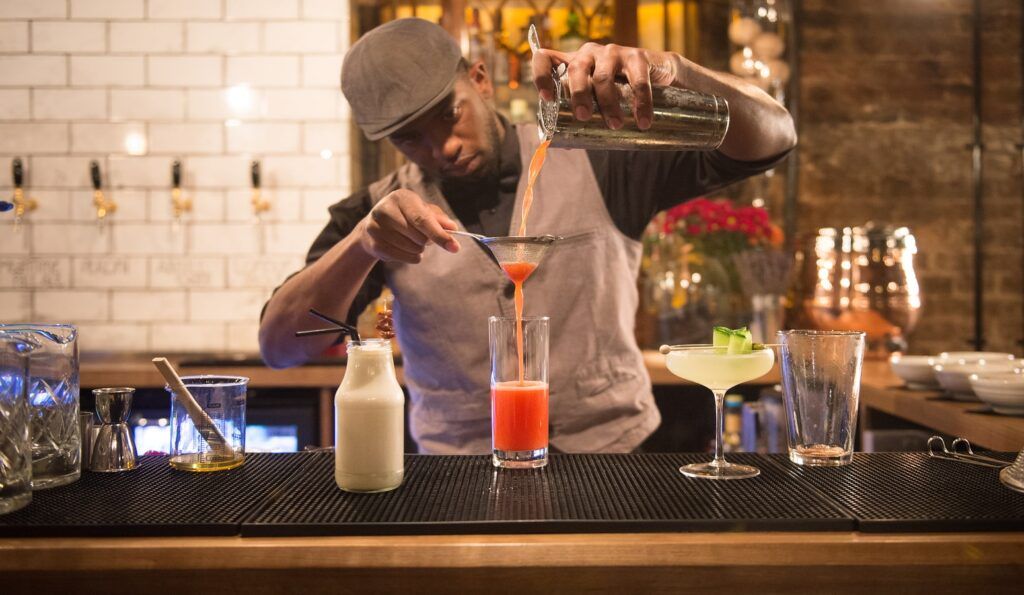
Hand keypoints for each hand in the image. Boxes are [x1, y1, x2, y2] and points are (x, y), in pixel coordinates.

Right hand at [358, 189, 458, 263]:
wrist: (373, 228)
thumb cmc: (405, 217)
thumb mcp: (423, 212)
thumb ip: (439, 219)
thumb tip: (452, 228)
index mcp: (402, 197)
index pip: (423, 219)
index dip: (439, 235)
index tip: (455, 247)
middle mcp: (386, 209)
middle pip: (418, 236)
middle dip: (426, 241)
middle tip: (422, 237)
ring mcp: (376, 226)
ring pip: (411, 248)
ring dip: (418, 250)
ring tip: (411, 241)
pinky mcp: (373, 243)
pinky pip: (401, 257)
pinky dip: (410, 257)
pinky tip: (404, 250)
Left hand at [532, 43, 675, 130]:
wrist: (659, 76)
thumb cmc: (619, 91)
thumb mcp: (597, 100)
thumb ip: (584, 119)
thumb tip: (568, 147)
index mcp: (573, 64)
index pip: (546, 58)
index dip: (541, 75)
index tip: (547, 97)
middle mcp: (589, 54)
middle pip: (575, 69)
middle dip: (578, 94)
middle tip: (583, 116)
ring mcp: (613, 52)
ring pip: (603, 76)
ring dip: (607, 103)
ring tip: (614, 125)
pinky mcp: (637, 56)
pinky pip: (637, 81)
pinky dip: (641, 103)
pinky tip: (642, 121)